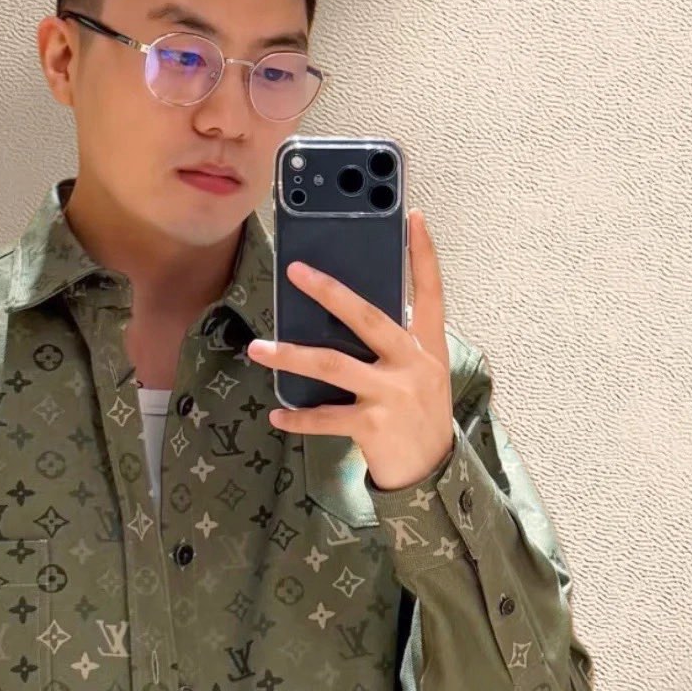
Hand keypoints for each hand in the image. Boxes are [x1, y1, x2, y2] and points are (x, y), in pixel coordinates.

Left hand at [245, 208, 454, 491]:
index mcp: (427, 347)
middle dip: (330, 292)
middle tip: (295, 271)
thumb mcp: (420, 374)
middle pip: (367, 318)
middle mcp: (413, 365)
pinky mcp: (375, 426)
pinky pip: (327, 417)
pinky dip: (299, 418)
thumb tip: (344, 315)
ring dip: (290, 355)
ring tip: (257, 348)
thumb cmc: (419, 417)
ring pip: (333, 365)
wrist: (433, 474)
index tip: (412, 216)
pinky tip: (277, 414)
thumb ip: (394, 345)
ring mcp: (394, 395)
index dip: (422, 254)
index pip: (430, 291)